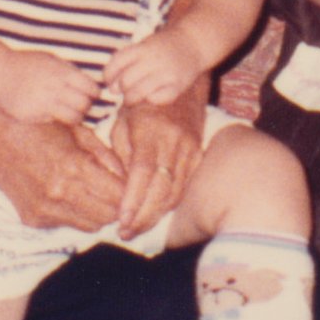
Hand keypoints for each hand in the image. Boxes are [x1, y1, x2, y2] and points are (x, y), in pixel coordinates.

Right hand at [0, 49, 101, 124]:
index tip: (92, 93)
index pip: (91, 88)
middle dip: (86, 105)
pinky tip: (49, 109)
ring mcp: (44, 104)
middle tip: (82, 103)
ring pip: (73, 117)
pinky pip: (54, 120)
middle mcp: (55, 89)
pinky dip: (56, 117)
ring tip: (69, 110)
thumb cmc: (27, 64)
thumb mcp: (50, 59)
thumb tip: (90, 84)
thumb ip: (69, 71)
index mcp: (62, 73)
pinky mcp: (34, 116)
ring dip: (75, 115)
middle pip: (84, 104)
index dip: (94, 92)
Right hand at [0, 116, 126, 231]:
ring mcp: (45, 210)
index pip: (117, 196)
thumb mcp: (76, 130)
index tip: (130, 185)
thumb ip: (105, 154)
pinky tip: (68, 195)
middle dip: (116, 205)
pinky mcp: (34, 220)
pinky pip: (67, 224)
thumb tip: (127, 176)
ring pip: (90, 226)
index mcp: (73, 168)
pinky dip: (74, 214)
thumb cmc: (37, 127)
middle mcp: (59, 194)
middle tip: (115, 191)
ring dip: (97, 212)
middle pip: (107, 216)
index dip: (128, 192)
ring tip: (93, 192)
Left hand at [101, 27, 210, 109]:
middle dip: (120, 90)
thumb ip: (127, 61)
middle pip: (126, 80)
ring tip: (131, 99)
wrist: (194, 43)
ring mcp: (166, 72)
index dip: (108, 76)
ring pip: (138, 92)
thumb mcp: (144, 45)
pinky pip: (158, 99)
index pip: (117, 63)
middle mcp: (154, 59)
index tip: (110, 82)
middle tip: (123, 92)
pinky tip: (151, 97)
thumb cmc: (164, 47)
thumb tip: (111, 88)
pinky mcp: (178, 85)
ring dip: (130, 99)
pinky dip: (151, 100)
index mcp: (143, 48)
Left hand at [109, 92, 207, 238]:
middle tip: (125, 232)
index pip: (142, 172)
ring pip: (175, 192)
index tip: (121, 219)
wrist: (180, 87)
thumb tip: (121, 188)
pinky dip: (169, 204)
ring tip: (137, 229)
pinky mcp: (198, 155)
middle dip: (143, 216)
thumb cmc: (143, 105)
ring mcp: (190, 150)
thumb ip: (122, 154)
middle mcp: (174, 142)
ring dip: (156, 215)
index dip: (133, 199)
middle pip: (161, 188)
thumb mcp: (123, 121)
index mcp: (151, 132)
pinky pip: (185, 187)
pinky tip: (155, 214)